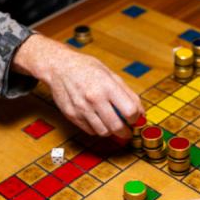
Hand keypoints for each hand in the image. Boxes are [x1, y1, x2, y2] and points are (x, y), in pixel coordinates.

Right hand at [13, 34, 143, 137]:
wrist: (59, 67)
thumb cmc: (86, 68)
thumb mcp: (110, 74)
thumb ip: (127, 93)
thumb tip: (140, 112)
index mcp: (107, 86)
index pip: (130, 111)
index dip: (135, 117)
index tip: (134, 118)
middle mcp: (94, 98)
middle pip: (117, 126)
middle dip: (126, 132)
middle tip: (127, 130)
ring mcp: (82, 108)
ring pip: (104, 132)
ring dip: (111, 132)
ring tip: (112, 124)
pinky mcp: (72, 115)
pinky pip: (90, 131)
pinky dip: (97, 129)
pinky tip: (98, 121)